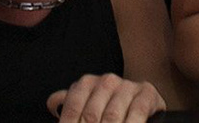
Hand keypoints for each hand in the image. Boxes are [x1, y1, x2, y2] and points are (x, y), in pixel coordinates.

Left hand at [46, 73, 166, 122]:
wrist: (140, 99)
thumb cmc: (106, 106)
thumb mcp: (84, 104)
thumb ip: (66, 106)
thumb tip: (52, 108)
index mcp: (86, 84)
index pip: (72, 109)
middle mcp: (106, 81)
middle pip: (91, 116)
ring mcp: (127, 86)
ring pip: (112, 117)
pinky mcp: (146, 93)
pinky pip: (136, 113)